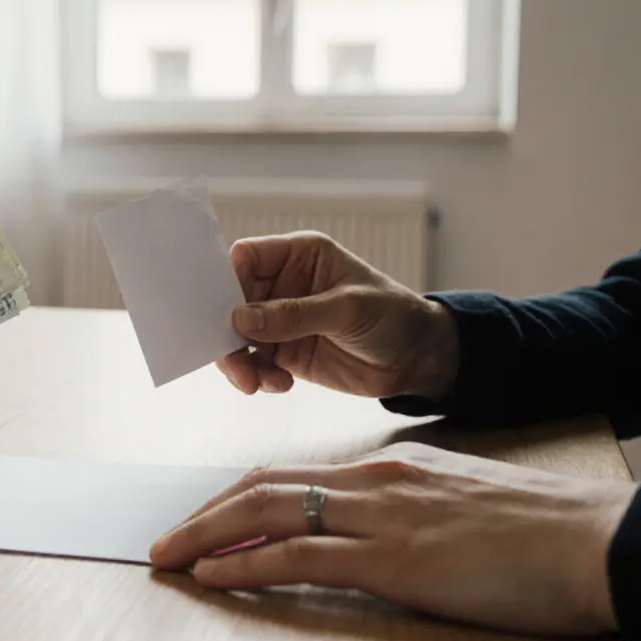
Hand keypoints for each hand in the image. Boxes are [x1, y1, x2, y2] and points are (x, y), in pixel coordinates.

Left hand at [150, 442, 637, 635]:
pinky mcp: (394, 559)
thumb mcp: (454, 504)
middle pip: (261, 485)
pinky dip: (245, 564)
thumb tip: (366, 530)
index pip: (288, 474)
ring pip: (267, 513)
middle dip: (204, 512)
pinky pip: (299, 555)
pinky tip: (213, 575)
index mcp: (386, 469)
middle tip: (163, 537)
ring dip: (206, 535)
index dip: (234, 496)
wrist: (592, 540)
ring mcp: (380, 517)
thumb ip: (403, 508)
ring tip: (167, 555)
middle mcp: (372, 482)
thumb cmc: (534, 531)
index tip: (203, 517)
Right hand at [218, 232, 458, 399]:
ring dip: (239, 361)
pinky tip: (280, 384)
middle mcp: (283, 285)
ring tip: (256, 383)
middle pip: (231, 301)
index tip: (222, 311)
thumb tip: (241, 320)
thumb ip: (295, 314)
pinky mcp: (284, 351)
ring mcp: (281, 320)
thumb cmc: (393, 316)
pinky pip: (254, 363)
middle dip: (226, 331)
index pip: (246, 257)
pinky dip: (257, 377)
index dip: (227, 280)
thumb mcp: (347, 309)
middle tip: (232, 360)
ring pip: (236, 337)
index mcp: (298, 256)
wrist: (418, 360)